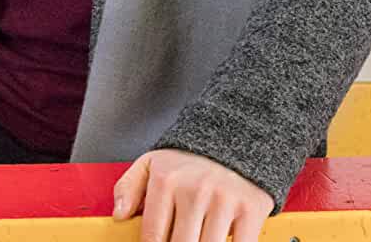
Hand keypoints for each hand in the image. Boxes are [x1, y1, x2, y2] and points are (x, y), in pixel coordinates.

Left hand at [113, 149, 273, 241]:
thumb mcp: (151, 163)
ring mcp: (224, 200)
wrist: (234, 138)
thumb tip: (119, 215)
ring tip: (196, 238)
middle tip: (178, 241)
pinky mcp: (250, 209)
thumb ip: (128, 187)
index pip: (153, 235)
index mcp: (165, 181)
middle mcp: (193, 190)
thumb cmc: (188, 159)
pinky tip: (220, 241)